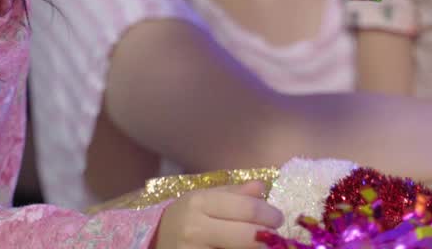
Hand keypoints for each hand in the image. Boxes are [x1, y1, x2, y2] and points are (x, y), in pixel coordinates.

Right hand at [153, 181, 282, 248]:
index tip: (278, 219)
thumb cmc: (184, 219)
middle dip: (268, 237)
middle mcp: (194, 229)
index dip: (269, 214)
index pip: (246, 208)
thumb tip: (261, 187)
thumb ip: (234, 193)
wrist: (153, 242)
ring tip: (258, 245)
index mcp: (199, 203)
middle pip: (248, 236)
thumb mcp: (204, 199)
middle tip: (274, 236)